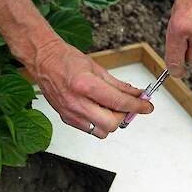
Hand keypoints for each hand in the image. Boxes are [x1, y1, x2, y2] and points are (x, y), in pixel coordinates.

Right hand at [31, 40, 153, 138]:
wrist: (45, 61)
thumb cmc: (67, 60)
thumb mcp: (98, 68)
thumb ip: (119, 85)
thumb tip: (136, 94)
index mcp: (86, 85)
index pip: (119, 102)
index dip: (137, 106)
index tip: (146, 106)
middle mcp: (77, 102)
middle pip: (111, 124)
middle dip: (124, 116)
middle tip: (126, 106)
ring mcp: (70, 113)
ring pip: (102, 132)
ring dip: (112, 121)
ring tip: (110, 107)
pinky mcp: (66, 119)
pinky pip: (90, 130)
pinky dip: (100, 123)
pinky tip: (99, 110)